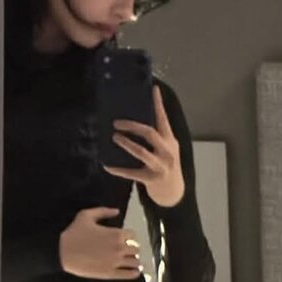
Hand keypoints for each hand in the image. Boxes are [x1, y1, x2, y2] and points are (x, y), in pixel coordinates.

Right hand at [59, 207, 144, 280]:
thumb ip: (103, 211)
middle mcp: (119, 248)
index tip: (124, 238)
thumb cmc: (74, 233)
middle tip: (126, 250)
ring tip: (131, 261)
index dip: (128, 236)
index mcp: (116, 234)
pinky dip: (135, 272)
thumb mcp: (86, 216)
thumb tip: (117, 211)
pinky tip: (136, 271)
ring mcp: (116, 262)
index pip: (132, 235)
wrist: (62, 252)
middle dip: (131, 248)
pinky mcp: (110, 273)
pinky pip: (129, 274)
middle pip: (135, 248)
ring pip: (135, 261)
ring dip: (134, 260)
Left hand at [103, 85, 185, 207]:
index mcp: (170, 141)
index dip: (158, 104)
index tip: (153, 89)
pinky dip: (118, 170)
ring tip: (114, 137)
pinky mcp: (151, 179)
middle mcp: (167, 152)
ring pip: (142, 152)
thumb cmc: (167, 165)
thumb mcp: (167, 148)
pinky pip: (132, 173)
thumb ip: (157, 136)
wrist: (174, 192)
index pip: (164, 119)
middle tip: (116, 122)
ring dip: (126, 144)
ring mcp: (160, 166)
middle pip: (150, 133)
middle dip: (132, 126)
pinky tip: (107, 166)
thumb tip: (136, 119)